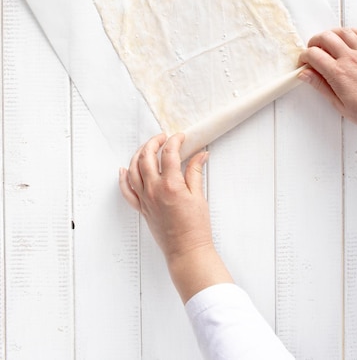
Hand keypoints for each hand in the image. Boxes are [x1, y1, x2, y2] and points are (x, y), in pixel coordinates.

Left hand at [119, 132, 232, 301]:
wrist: (186, 251)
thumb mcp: (199, 196)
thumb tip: (200, 154)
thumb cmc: (195, 227)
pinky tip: (124, 169)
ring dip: (139, 154)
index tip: (180, 137)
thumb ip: (195, 171)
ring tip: (147, 148)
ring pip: (133, 170)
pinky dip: (123, 178)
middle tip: (163, 138)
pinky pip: (127, 190)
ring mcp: (145, 199)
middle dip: (154, 143)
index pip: (169, 154)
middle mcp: (154, 190)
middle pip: (146, 157)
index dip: (175, 141)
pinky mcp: (142, 208)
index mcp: (170, 185)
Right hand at [298, 28, 356, 144]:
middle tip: (313, 51)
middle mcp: (350, 60)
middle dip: (314, 42)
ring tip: (327, 43)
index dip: (304, 57)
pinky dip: (351, 32)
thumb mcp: (338, 104)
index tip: (304, 63)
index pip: (313, 54)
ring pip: (342, 32)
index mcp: (338, 74)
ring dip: (331, 34)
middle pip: (325, 37)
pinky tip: (346, 39)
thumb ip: (320, 86)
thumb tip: (305, 74)